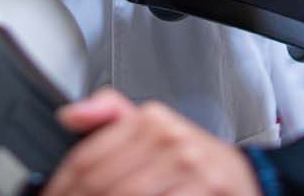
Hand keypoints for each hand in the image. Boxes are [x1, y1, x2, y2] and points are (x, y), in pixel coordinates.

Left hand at [45, 89, 260, 195]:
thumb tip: (68, 115)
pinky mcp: (201, 192)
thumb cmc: (192, 160)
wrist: (243, 180)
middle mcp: (169, 139)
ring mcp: (188, 168)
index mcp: (151, 119)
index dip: (60, 186)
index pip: (87, 157)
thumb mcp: (153, 128)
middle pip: (101, 184)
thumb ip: (109, 115)